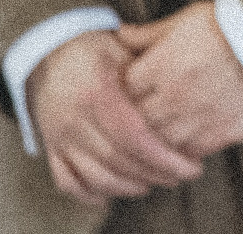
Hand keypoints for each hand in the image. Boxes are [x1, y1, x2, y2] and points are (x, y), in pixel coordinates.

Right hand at [27, 30, 203, 207]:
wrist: (50, 50)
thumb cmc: (98, 49)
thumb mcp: (126, 51)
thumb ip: (151, 76)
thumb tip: (188, 98)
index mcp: (97, 93)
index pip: (134, 137)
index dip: (164, 157)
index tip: (191, 166)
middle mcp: (75, 119)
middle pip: (118, 160)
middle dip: (154, 174)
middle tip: (181, 176)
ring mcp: (59, 136)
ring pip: (95, 176)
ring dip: (128, 187)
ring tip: (156, 183)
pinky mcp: (51, 146)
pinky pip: (67, 180)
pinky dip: (90, 193)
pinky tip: (113, 194)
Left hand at [117, 1, 242, 158]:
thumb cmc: (231, 25)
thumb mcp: (186, 20)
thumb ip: (149, 33)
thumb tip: (119, 34)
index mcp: (161, 66)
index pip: (123, 88)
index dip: (125, 86)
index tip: (133, 84)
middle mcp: (174, 96)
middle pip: (136, 119)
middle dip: (137, 113)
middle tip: (145, 107)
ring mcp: (197, 119)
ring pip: (159, 141)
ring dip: (158, 135)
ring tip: (165, 125)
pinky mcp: (221, 134)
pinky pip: (189, 153)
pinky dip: (183, 148)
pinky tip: (186, 137)